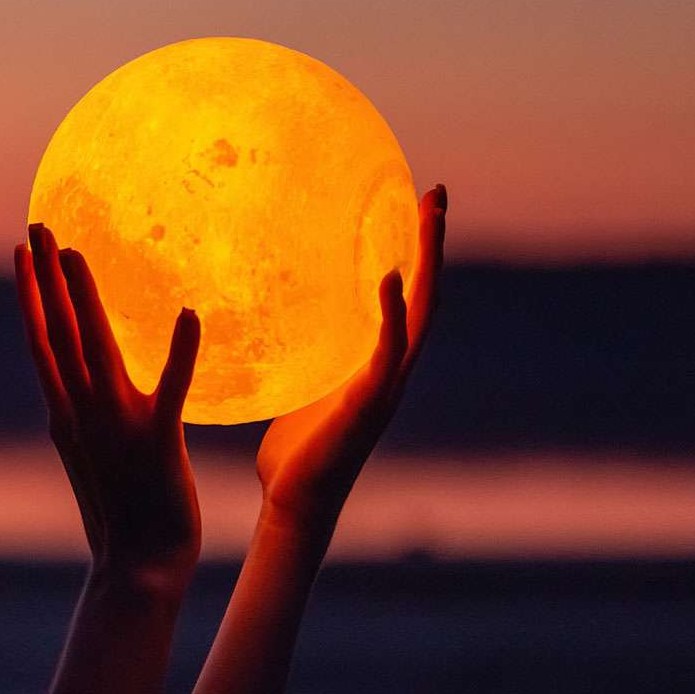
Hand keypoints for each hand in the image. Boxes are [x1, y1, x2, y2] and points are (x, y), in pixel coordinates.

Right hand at [15, 224, 202, 584]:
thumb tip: (89, 386)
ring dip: (83, 299)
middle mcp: (81, 414)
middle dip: (42, 278)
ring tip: (75, 253)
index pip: (42, 342)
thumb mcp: (100, 459)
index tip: (23, 251)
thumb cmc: (126, 517)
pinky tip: (190, 314)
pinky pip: (171, 389)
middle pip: (54, 333)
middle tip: (34, 227)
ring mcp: (114, 426)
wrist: (136, 567)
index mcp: (67, 416)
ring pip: (93, 349)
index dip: (31, 294)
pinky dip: (179, 352)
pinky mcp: (157, 443)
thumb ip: (93, 417)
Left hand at [257, 184, 447, 531]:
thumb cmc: (291, 455)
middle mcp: (392, 368)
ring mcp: (387, 385)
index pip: (405, 295)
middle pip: (427, 292)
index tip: (412, 203)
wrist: (294, 502)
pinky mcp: (369, 403)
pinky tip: (390, 278)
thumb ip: (293, 357)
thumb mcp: (293, 389)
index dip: (412, 252)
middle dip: (433, 242)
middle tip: (438, 191)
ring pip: (423, 312)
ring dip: (429, 263)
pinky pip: (388, 352)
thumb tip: (256, 325)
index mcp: (375, 363)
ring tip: (430, 214)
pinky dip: (394, 314)